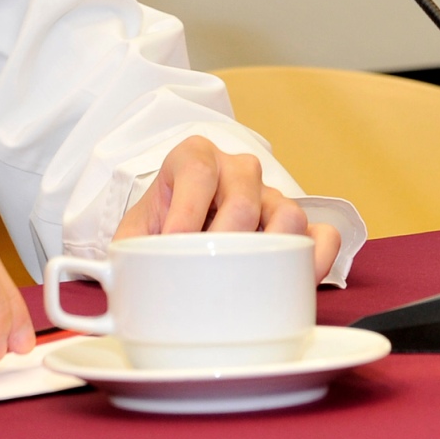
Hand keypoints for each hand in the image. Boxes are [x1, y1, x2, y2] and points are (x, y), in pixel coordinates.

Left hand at [114, 137, 341, 279]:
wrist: (182, 230)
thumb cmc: (158, 230)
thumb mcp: (133, 234)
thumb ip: (123, 251)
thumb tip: (118, 280)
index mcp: (193, 158)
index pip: (196, 170)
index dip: (186, 211)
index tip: (174, 245)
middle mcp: (236, 169)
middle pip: (243, 197)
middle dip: (225, 240)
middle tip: (208, 272)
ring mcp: (270, 196)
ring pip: (288, 212)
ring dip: (272, 249)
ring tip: (250, 279)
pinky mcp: (295, 225)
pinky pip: (322, 232)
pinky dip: (317, 256)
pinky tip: (301, 279)